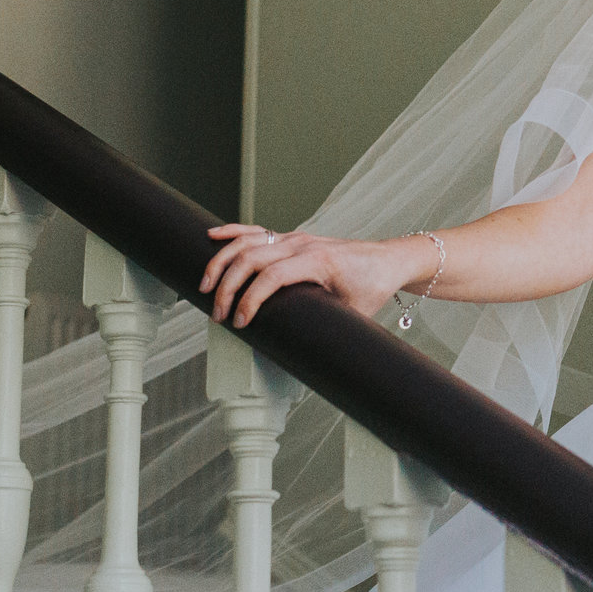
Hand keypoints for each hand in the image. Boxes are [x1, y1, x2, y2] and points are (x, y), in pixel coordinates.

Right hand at [200, 224, 417, 327]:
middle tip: (217, 315)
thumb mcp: (354, 314)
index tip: (239, 323)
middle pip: (252, 258)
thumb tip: (305, 360)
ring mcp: (295, 238)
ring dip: (222, 262)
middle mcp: (303, 244)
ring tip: (204, 286)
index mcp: (318, 260)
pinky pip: (256, 231)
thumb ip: (329, 331)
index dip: (250, 299)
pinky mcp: (291, 238)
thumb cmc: (373, 287)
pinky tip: (211, 237)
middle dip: (227, 286)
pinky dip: (233, 233)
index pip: (272, 275)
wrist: (388, 261)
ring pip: (248, 242)